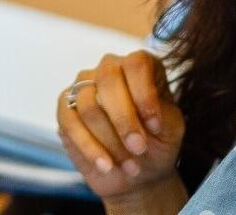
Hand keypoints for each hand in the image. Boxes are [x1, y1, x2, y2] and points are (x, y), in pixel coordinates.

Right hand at [56, 51, 185, 203]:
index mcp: (139, 66)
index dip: (144, 95)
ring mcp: (83, 86)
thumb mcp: (171, 130)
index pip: (136, 64)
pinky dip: (90, 148)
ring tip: (129, 164)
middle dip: (124, 119)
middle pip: (108, 80)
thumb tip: (142, 115)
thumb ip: (162, 115)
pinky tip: (106, 165)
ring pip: (88, 105)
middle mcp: (109, 69)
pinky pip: (70, 123)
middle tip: (138, 148)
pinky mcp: (65, 110)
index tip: (155, 126)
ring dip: (110, 140)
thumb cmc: (157, 143)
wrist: (138, 171)